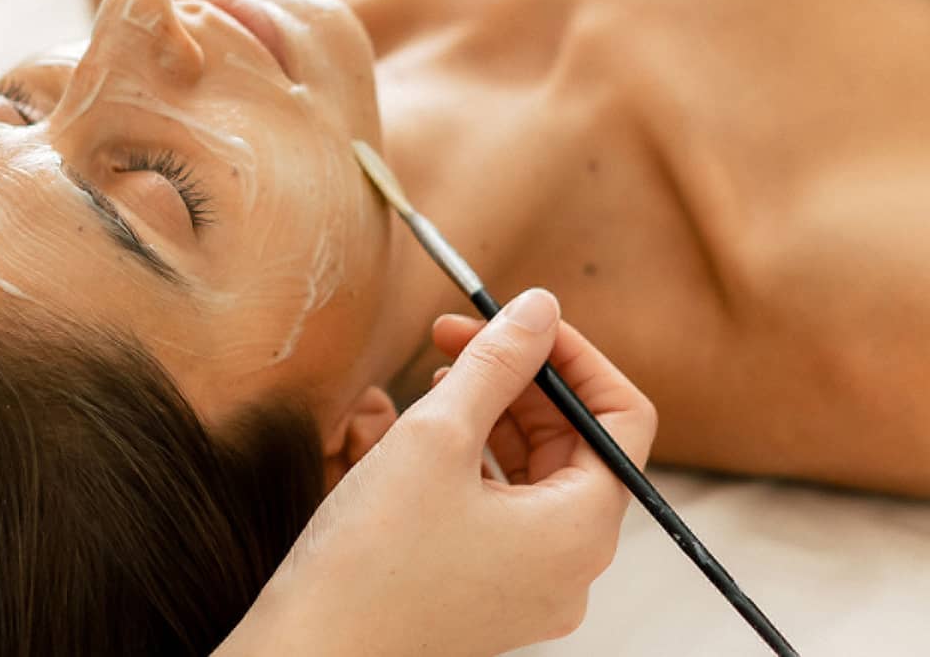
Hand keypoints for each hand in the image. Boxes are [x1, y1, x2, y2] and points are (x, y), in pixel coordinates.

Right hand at [217, 288, 657, 656]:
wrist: (310, 654)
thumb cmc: (370, 557)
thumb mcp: (437, 435)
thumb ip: (498, 361)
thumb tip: (540, 307)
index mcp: (582, 529)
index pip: (620, 416)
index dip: (571, 355)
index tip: (513, 320)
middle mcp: (572, 565)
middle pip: (573, 443)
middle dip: (518, 379)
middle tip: (452, 337)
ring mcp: (531, 585)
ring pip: (531, 474)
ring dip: (488, 416)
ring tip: (432, 381)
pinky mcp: (488, 593)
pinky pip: (499, 510)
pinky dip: (469, 463)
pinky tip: (418, 437)